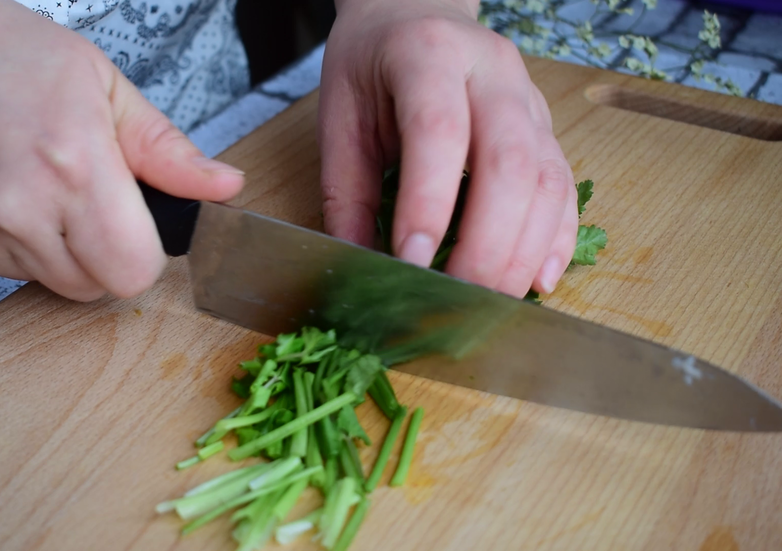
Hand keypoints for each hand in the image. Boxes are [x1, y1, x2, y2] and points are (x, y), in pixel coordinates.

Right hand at [0, 0, 243, 301]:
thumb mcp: (101, 84)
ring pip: (50, 284)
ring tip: (36, 186)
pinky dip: (12, 245)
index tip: (134, 223)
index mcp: (75, 165)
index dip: (143, 252)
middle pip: (96, 288)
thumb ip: (166, 149)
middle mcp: (20, 210)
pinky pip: (3, 273)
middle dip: (104, 254)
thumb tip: (224, 188)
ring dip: (59, 251)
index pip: (135, 271)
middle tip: (85, 199)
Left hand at [317, 0, 577, 297]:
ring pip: (548, 179)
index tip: (410, 263)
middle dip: (488, 243)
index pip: (439, 132)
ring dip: (526, 251)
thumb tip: (358, 267)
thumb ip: (347, 193)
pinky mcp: (547, 128)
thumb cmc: (372, 66)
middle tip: (459, 299)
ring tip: (493, 301)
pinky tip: (537, 280)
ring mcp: (529, 100)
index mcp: (428, 56)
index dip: (429, 204)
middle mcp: (492, 72)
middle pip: (511, 162)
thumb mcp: (341, 117)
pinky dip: (557, 240)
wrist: (415, 16)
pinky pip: (566, 187)